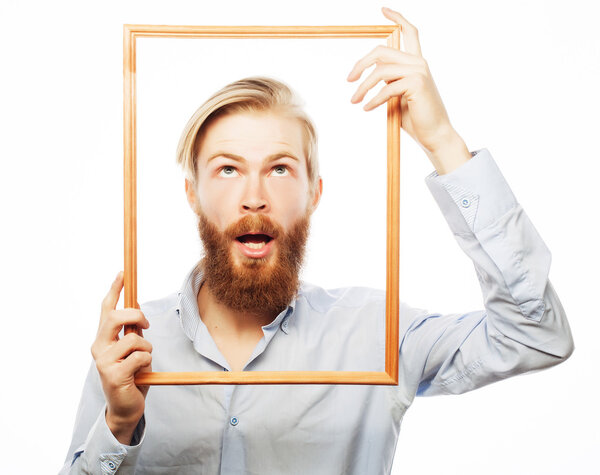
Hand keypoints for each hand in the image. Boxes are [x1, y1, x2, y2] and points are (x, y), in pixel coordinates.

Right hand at [90, 271, 152, 442]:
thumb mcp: (132, 350)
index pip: (106, 309)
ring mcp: (104, 361)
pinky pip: (141, 356)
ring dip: (147, 348)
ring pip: (134, 339)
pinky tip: (140, 374)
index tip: (122, 273)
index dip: (114, 290)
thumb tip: (136, 309)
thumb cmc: (131, 375)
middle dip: (136, 315)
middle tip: (145, 323)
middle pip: (116, 317)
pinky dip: (147, 362)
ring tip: (142, 361)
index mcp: (103, 339)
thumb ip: (131, 331)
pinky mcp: (114, 374)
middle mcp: (99, 347)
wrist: (126, 407)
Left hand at [347, 6, 466, 164]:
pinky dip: (374, 100)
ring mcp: (419, 71)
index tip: (383, 10)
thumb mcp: (398, 97)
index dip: (397, 19)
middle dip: (360, 64)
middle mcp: (419, 63)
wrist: (434, 135)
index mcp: (416, 63)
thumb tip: (370, 75)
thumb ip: (388, 81)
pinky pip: (387, 88)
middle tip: (349, 80)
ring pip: (380, 71)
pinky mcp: (417, 83)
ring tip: (354, 101)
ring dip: (363, 87)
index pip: (409, 33)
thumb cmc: (416, 118)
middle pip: (381, 52)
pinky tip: (366, 108)